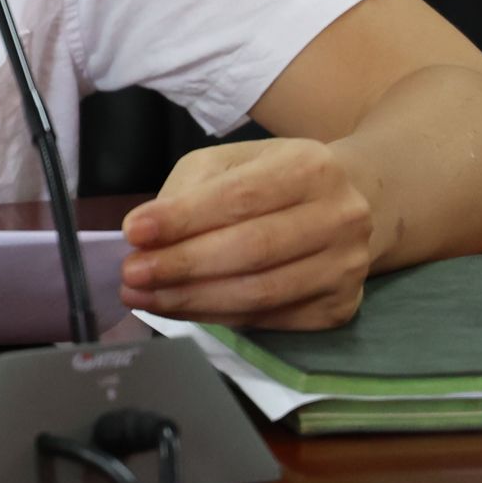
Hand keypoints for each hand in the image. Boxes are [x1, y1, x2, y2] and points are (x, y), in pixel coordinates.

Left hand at [118, 138, 384, 330]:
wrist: (351, 205)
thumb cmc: (274, 180)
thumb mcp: (232, 163)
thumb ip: (189, 192)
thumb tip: (144, 236)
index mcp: (311, 167)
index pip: (240, 198)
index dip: (184, 218)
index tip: (134, 232)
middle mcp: (340, 217)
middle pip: (251, 250)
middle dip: (181, 266)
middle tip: (130, 275)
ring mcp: (345, 268)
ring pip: (258, 294)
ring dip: (191, 300)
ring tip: (143, 297)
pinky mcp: (340, 308)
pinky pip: (267, 319)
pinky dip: (216, 316)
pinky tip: (180, 308)